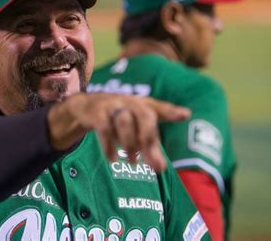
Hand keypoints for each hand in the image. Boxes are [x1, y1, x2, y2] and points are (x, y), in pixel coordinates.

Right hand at [48, 93, 190, 171]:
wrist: (84, 107)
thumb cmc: (117, 119)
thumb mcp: (134, 127)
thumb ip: (149, 145)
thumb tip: (162, 168)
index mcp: (141, 104)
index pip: (158, 107)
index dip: (171, 111)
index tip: (185, 115)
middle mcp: (128, 102)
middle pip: (144, 115)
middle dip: (149, 138)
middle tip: (154, 162)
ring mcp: (111, 105)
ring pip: (125, 120)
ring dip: (130, 143)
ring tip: (133, 162)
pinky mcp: (95, 112)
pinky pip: (104, 128)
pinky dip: (109, 145)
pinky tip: (112, 159)